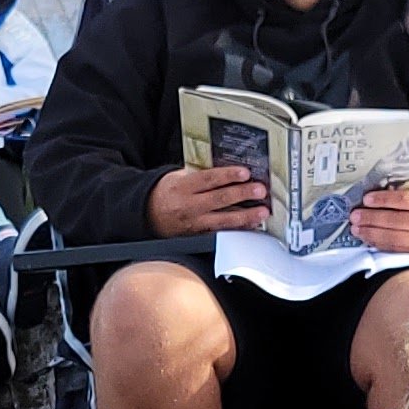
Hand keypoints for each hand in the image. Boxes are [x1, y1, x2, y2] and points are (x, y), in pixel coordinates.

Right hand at [150, 164, 271, 236]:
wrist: (147, 215)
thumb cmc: (166, 192)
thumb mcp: (177, 177)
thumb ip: (200, 174)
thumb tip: (227, 171)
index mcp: (183, 187)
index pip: (208, 179)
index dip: (228, 176)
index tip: (245, 173)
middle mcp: (188, 206)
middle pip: (219, 199)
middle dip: (242, 194)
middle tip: (260, 190)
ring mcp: (194, 224)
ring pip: (223, 221)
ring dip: (245, 216)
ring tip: (262, 212)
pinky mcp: (198, 237)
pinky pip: (220, 233)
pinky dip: (237, 230)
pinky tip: (250, 226)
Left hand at [349, 174, 408, 256]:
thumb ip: (407, 182)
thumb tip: (381, 183)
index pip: (405, 200)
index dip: (384, 200)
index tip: (367, 199)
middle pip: (396, 220)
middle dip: (372, 218)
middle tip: (355, 215)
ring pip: (394, 237)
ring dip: (371, 233)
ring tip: (356, 228)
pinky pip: (395, 248)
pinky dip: (378, 243)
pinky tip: (367, 237)